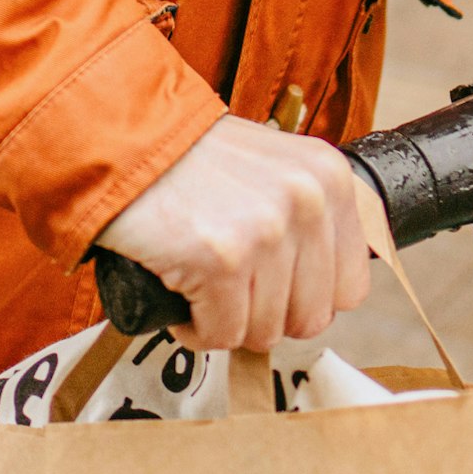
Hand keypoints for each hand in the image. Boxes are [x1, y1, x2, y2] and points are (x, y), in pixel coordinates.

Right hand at [93, 116, 385, 351]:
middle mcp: (307, 201)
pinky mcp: (220, 259)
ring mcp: (265, 231)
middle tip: (230, 287)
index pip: (351, 287)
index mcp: (330, 180)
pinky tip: (181, 292)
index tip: (271, 284)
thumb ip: (308, 216)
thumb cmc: (190, 159)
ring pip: (264, 331)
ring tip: (200, 282)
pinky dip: (195, 328)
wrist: (121, 139)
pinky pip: (220, 334)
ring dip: (226, 320)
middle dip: (266, 314)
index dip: (305, 297)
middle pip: (310, 317)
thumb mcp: (274, 168)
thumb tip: (324, 292)